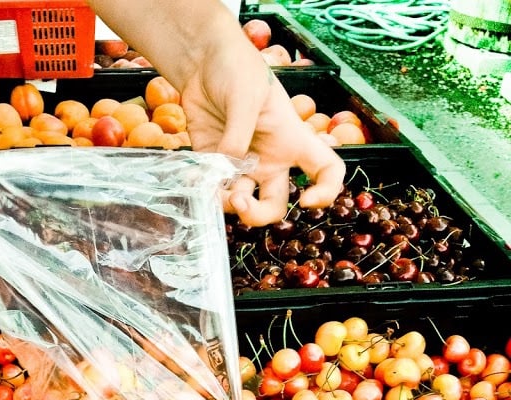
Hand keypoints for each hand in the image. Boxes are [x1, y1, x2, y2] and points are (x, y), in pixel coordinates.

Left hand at [180, 33, 345, 226]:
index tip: (307, 200)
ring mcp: (241, 165)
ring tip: (212, 190)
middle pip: (274, 204)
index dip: (326, 191)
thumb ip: (238, 135)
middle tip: (239, 202)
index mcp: (291, 141)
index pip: (326, 170)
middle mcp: (269, 160)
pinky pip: (211, 189)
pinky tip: (194, 179)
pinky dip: (203, 191)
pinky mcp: (213, 164)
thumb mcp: (246, 96)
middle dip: (258, 215)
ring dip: (226, 205)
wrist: (203, 62)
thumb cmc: (237, 70)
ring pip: (241, 203)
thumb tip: (227, 167)